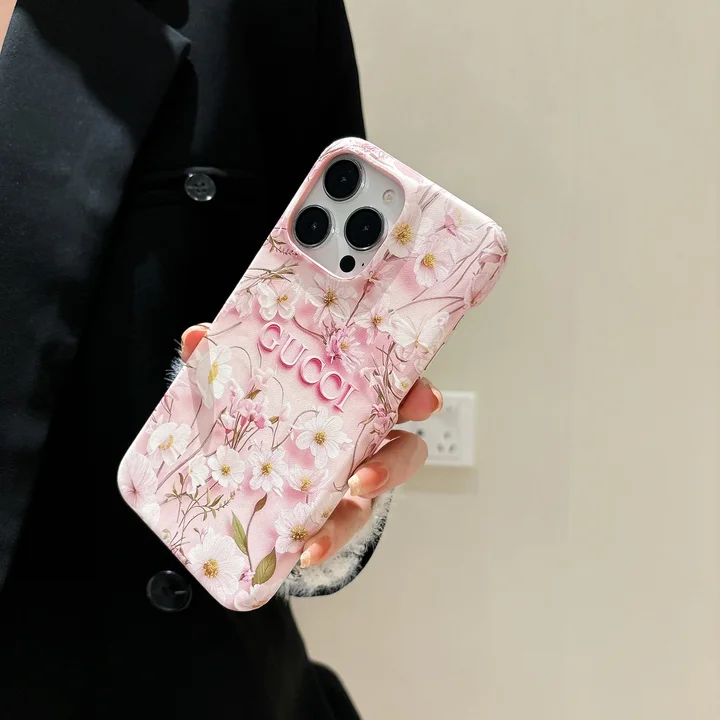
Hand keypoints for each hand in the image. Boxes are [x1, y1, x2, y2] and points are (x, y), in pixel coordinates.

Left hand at [181, 324, 442, 568]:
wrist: (248, 456)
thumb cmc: (268, 406)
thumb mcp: (246, 377)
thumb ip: (224, 358)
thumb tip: (195, 338)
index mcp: (358, 400)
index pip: (398, 392)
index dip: (417, 395)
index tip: (423, 400)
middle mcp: (364, 442)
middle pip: (402, 452)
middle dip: (393, 466)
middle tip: (364, 479)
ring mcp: (349, 483)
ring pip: (368, 504)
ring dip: (345, 522)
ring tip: (315, 538)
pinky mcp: (328, 516)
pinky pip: (333, 533)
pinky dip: (318, 543)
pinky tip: (297, 553)